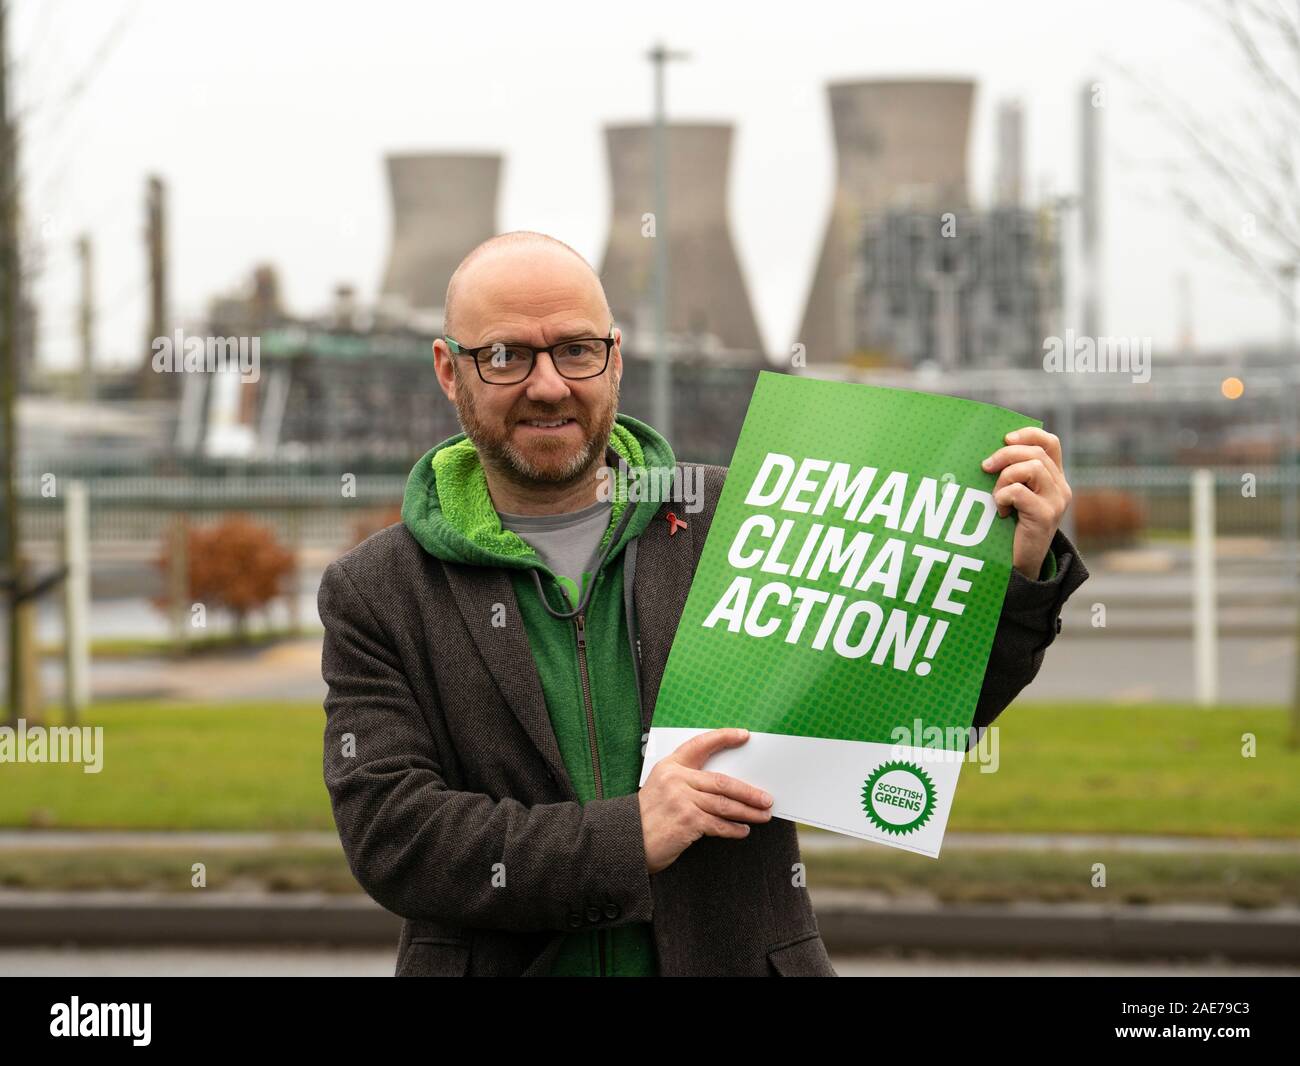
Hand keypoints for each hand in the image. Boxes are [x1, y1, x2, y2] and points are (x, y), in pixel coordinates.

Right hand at [638, 728, 773, 875]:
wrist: (627, 840)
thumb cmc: (648, 817)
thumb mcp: (662, 789)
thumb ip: (687, 783)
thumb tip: (725, 788)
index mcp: (670, 766)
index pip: (700, 744)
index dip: (723, 738)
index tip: (743, 735)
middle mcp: (676, 779)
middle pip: (722, 781)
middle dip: (748, 792)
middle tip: (766, 798)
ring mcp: (681, 799)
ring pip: (725, 803)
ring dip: (747, 811)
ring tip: (762, 815)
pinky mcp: (687, 820)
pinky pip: (718, 824)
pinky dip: (734, 829)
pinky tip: (743, 830)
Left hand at [981, 427, 1071, 579]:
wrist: (1020, 564)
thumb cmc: (1010, 526)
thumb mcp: (1014, 495)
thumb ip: (1011, 474)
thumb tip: (988, 451)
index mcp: (1054, 478)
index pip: (1049, 443)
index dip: (1028, 434)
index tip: (1004, 439)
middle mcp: (1060, 487)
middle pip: (1035, 453)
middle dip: (1005, 455)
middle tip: (985, 467)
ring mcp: (1056, 502)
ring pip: (1031, 468)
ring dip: (1004, 478)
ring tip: (996, 496)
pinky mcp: (1046, 516)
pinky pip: (1020, 492)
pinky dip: (1003, 496)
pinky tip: (1001, 511)